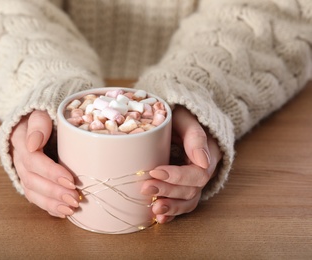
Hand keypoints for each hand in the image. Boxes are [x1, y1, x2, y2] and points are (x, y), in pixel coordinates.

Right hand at [11, 110, 79, 217]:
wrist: (36, 116)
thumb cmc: (44, 112)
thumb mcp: (41, 110)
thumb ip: (38, 123)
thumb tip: (33, 144)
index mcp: (20, 139)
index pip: (33, 159)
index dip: (51, 172)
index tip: (70, 180)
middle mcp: (19, 157)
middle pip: (32, 179)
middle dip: (54, 192)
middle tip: (75, 198)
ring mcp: (22, 169)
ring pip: (31, 191)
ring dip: (51, 203)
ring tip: (70, 210)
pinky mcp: (29, 178)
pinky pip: (35, 196)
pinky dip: (48, 206)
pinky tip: (62, 213)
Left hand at [141, 105, 221, 222]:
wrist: (178, 117)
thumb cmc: (181, 114)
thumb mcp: (187, 118)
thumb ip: (195, 136)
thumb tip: (202, 161)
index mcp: (207, 155)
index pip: (197, 173)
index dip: (177, 176)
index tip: (155, 170)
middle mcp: (202, 171)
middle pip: (191, 189)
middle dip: (168, 191)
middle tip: (145, 188)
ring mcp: (192, 181)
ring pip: (188, 201)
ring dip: (171, 207)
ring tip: (154, 210)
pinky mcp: (181, 186)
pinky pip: (181, 204)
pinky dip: (171, 213)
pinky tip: (159, 218)